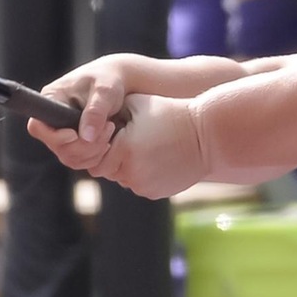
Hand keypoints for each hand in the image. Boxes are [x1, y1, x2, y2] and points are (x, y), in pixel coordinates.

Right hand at [25, 56, 131, 170]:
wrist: (120, 83)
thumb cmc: (110, 79)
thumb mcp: (105, 90)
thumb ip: (95, 111)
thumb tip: (85, 137)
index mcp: (51, 99)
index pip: (37, 127)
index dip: (54, 136)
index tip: (75, 134)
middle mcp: (52, 119)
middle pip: (56, 147)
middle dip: (85, 144)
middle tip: (109, 128)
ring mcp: (62, 134)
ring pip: (69, 157)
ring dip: (93, 151)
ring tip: (110, 130)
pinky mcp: (74, 144)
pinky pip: (79, 161)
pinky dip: (95, 156)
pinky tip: (108, 142)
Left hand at [27, 92, 208, 198]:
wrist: (208, 137)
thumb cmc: (172, 113)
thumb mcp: (138, 104)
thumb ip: (110, 111)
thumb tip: (89, 117)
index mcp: (123, 149)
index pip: (93, 154)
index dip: (99, 143)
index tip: (111, 132)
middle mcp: (130, 171)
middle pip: (105, 168)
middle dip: (110, 155)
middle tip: (121, 140)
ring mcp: (143, 185)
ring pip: (122, 177)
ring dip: (126, 165)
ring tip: (142, 147)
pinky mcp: (155, 192)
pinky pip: (138, 184)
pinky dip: (141, 173)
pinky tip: (155, 158)